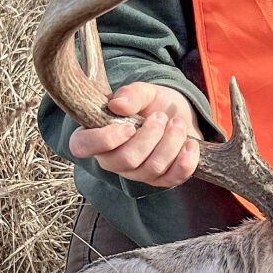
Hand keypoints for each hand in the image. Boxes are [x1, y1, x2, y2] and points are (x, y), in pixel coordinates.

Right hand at [67, 83, 202, 187]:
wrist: (179, 116)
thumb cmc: (153, 105)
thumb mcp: (144, 92)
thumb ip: (131, 94)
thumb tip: (118, 105)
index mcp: (97, 135)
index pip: (82, 146)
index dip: (103, 140)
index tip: (129, 126)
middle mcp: (112, 159)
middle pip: (126, 160)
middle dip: (150, 136)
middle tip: (161, 117)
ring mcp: (137, 173)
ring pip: (152, 168)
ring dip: (171, 142)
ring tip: (177, 124)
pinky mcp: (161, 180)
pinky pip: (173, 178)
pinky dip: (186, 160)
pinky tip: (190, 144)